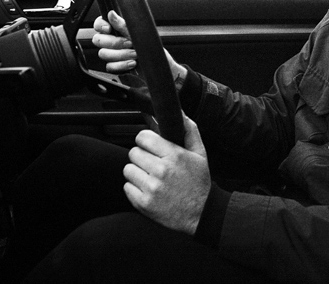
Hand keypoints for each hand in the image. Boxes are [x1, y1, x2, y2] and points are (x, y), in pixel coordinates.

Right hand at [93, 10, 187, 85]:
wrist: (160, 65)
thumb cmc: (152, 47)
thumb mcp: (140, 33)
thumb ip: (124, 25)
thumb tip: (111, 14)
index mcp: (116, 29)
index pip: (99, 24)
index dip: (100, 26)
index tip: (109, 29)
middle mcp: (112, 41)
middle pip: (99, 40)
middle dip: (115, 42)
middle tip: (130, 43)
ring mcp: (113, 54)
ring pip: (104, 54)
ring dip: (121, 54)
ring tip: (135, 54)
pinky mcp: (115, 67)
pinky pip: (109, 66)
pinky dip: (121, 65)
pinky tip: (132, 63)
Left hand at [123, 117, 210, 234]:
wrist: (201, 214)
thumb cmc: (199, 183)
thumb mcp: (200, 154)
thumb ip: (190, 131)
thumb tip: (180, 114)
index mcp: (174, 156)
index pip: (143, 137)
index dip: (146, 140)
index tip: (150, 145)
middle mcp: (161, 171)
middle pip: (133, 152)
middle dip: (142, 156)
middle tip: (153, 164)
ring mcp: (151, 188)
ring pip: (128, 169)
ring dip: (137, 172)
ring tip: (151, 177)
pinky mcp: (143, 203)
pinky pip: (127, 187)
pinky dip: (135, 188)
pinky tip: (148, 189)